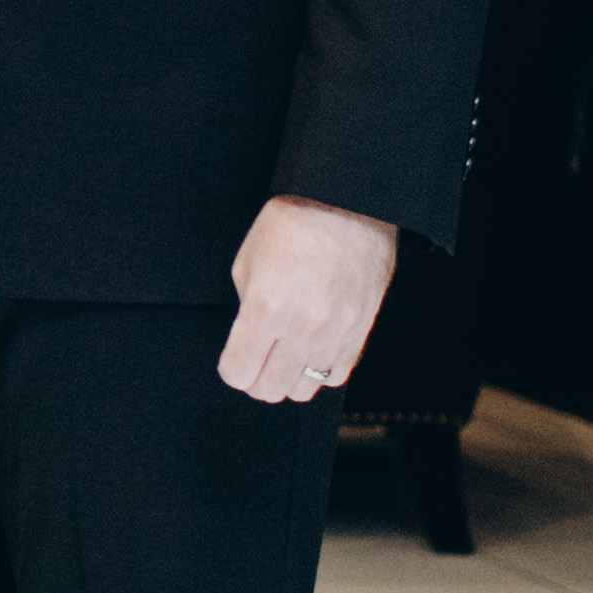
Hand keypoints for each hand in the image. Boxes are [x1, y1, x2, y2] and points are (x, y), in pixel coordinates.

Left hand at [218, 194, 395, 404]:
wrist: (346, 202)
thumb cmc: (292, 223)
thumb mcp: (248, 263)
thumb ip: (246, 310)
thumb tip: (250, 342)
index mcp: (266, 307)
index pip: (239, 372)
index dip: (232, 369)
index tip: (235, 360)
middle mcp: (302, 325)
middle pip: (270, 389)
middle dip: (257, 379)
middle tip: (257, 361)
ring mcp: (335, 331)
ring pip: (304, 389)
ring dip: (289, 378)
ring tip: (286, 356)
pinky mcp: (360, 330)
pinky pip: (336, 375)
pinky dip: (320, 371)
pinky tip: (312, 350)